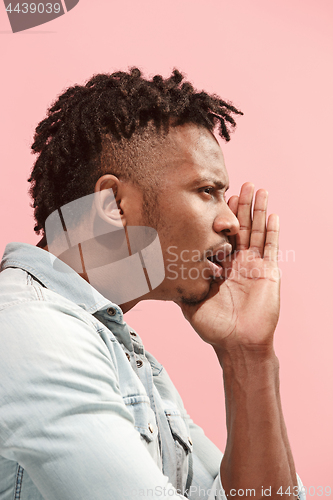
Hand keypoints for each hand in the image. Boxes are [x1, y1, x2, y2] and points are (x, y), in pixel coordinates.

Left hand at [179, 183, 279, 352]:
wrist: (236, 344)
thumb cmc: (213, 326)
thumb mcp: (189, 301)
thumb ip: (179, 282)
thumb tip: (156, 270)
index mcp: (221, 265)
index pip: (222, 234)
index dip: (222, 216)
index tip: (218, 197)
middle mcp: (239, 262)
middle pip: (242, 227)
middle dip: (242, 206)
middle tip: (240, 183)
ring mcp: (255, 265)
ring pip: (257, 231)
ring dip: (259, 210)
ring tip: (259, 189)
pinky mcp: (269, 272)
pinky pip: (271, 247)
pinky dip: (272, 231)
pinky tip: (273, 214)